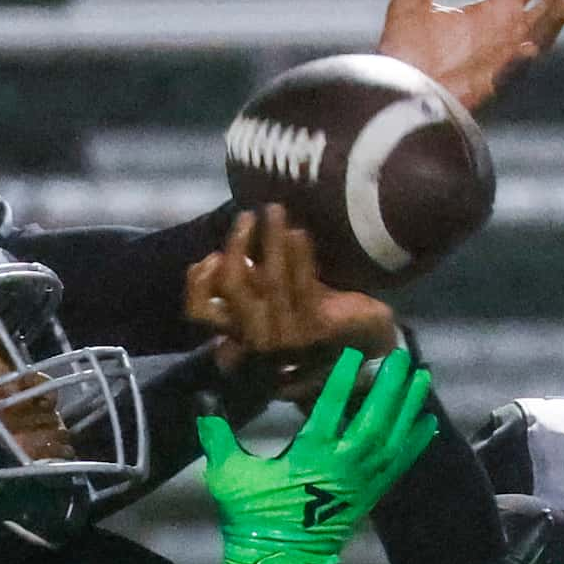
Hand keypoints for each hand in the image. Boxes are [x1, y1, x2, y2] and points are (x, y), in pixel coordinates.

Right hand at [183, 204, 397, 374]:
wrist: (366, 352)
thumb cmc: (315, 321)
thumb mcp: (275, 303)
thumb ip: (251, 286)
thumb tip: (229, 251)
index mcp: (239, 335)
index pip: (199, 311)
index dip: (198, 280)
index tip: (213, 253)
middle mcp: (256, 341)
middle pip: (231, 286)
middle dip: (237, 244)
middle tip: (248, 216)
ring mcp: (287, 338)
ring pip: (269, 279)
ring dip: (271, 237)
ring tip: (275, 211)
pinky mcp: (317, 328)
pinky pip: (302, 283)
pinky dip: (298, 254)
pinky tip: (299, 233)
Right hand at [199, 345, 437, 563]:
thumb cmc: (249, 519)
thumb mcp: (226, 475)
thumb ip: (216, 434)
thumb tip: (202, 396)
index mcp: (308, 456)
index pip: (330, 407)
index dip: (342, 378)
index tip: (352, 352)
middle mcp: (342, 466)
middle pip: (373, 418)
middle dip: (388, 386)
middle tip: (401, 356)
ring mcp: (360, 483)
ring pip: (392, 438)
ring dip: (408, 407)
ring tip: (422, 377)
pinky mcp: (368, 498)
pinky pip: (398, 466)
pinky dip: (414, 444)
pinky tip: (427, 423)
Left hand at [375, 0, 563, 115]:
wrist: (393, 97)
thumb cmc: (405, 55)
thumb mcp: (409, 2)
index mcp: (496, 11)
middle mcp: (509, 34)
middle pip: (552, 1)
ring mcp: (503, 61)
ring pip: (541, 36)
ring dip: (559, 17)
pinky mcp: (487, 89)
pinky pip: (508, 75)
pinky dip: (519, 62)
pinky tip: (528, 46)